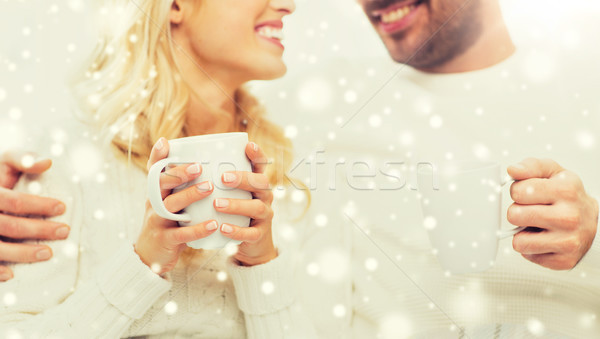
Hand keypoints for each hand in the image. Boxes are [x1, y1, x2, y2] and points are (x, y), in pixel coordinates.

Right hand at [0, 151, 67, 281]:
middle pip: (9, 226)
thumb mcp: (2, 162)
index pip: (14, 201)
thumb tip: (48, 162)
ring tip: (49, 253)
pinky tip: (12, 274)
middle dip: (39, 230)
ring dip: (23, 253)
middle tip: (64, 231)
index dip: (39, 205)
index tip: (62, 208)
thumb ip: (22, 159)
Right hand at [135, 138, 216, 275]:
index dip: (157, 156)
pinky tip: (213, 224)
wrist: (150, 256)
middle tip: (199, 166)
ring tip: (210, 187)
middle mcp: (153, 204)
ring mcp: (157, 222)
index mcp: (156, 193)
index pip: (154, 171)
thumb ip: (180, 187)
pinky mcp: (165, 240)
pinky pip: (182, 233)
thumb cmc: (166, 224)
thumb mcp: (169, 204)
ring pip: (170, 205)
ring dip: (190, 195)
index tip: (165, 141)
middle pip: (161, 184)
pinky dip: (198, 229)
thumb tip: (204, 164)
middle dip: (179, 173)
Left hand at [216, 142, 276, 266]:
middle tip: (223, 178)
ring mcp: (264, 216)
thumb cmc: (232, 212)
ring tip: (217, 204)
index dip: (257, 155)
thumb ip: (215, 178)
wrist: (249, 244)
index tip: (249, 145)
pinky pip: (251, 233)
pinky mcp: (258, 235)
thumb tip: (182, 155)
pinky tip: (223, 228)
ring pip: (257, 207)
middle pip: (261, 183)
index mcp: (255, 184)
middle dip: (243, 179)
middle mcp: (264, 196)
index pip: (260, 165)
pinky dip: (237, 230)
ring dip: (237, 205)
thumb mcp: (230, 194)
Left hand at [508, 158, 598, 269]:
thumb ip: (530, 167)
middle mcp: (570, 216)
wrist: (590, 221)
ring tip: (537, 226)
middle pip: (514, 215)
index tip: (530, 194)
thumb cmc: (566, 196)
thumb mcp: (552, 173)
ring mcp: (568, 241)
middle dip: (518, 212)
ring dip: (522, 233)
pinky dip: (531, 248)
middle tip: (532, 211)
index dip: (518, 192)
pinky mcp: (564, 260)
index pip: (518, 191)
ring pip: (519, 241)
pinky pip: (527, 255)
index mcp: (566, 190)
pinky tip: (544, 239)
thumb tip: (512, 170)